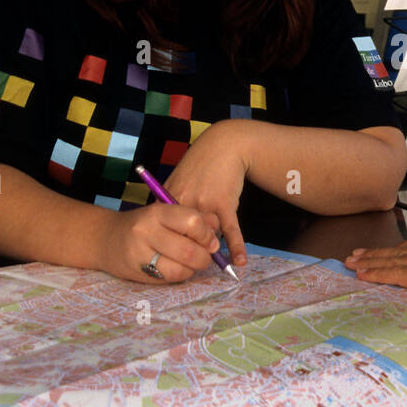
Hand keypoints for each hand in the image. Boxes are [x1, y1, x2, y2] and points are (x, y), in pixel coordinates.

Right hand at [97, 202, 220, 283]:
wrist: (105, 238)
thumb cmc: (144, 224)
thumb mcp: (165, 213)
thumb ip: (193, 218)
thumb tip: (216, 231)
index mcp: (157, 212)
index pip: (192, 222)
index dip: (207, 234)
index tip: (210, 240)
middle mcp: (146, 232)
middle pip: (189, 250)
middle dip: (204, 257)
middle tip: (206, 256)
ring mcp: (139, 255)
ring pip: (180, 270)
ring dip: (193, 269)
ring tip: (192, 263)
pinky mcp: (137, 274)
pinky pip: (168, 280)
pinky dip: (179, 275)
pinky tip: (177, 267)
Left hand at [164, 120, 248, 267]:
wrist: (224, 145)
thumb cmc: (201, 164)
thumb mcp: (179, 181)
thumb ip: (173, 204)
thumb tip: (172, 232)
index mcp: (168, 198)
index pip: (167, 232)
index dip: (176, 245)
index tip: (179, 255)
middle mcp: (183, 202)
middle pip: (187, 237)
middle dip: (197, 247)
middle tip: (200, 257)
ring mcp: (204, 203)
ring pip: (209, 235)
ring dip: (215, 241)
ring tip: (219, 246)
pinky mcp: (224, 203)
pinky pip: (230, 231)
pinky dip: (236, 247)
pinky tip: (239, 262)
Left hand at [344, 232, 406, 307]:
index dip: (399, 249)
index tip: (384, 251)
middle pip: (402, 250)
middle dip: (377, 254)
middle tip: (355, 255)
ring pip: (395, 260)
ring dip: (372, 262)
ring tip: (352, 264)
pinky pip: (400, 274)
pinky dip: (380, 273)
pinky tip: (365, 274)